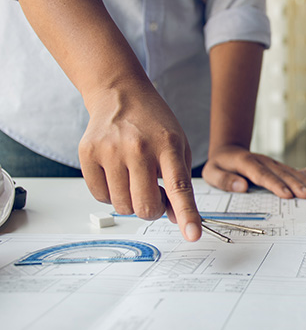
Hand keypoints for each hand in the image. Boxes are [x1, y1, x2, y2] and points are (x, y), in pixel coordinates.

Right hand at [79, 83, 202, 241]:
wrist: (120, 93)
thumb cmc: (154, 124)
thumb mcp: (178, 147)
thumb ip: (180, 184)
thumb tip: (176, 220)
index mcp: (168, 146)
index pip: (179, 187)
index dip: (187, 214)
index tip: (192, 235)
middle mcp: (138, 148)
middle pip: (145, 207)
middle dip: (152, 210)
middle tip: (154, 193)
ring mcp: (110, 150)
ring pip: (122, 206)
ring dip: (131, 201)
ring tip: (135, 178)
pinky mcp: (88, 153)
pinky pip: (100, 196)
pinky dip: (110, 193)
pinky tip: (117, 173)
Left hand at [203, 145, 305, 198]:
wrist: (227, 151)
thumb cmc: (218, 165)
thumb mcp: (210, 173)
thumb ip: (223, 179)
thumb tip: (240, 186)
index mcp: (244, 162)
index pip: (261, 174)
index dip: (275, 184)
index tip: (286, 194)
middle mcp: (261, 160)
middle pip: (279, 173)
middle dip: (295, 184)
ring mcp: (270, 161)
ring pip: (288, 171)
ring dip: (302, 181)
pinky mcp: (275, 165)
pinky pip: (290, 171)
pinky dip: (302, 178)